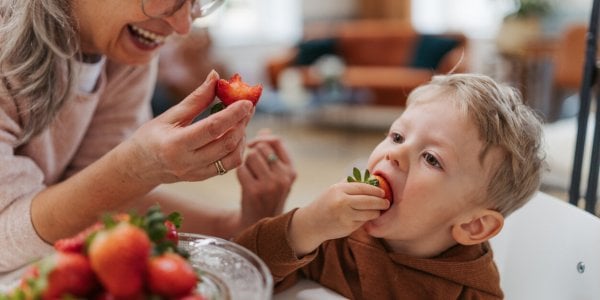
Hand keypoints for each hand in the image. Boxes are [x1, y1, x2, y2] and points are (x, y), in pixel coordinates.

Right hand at [123, 70, 253, 184]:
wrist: (139, 167)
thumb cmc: (151, 136)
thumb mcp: (169, 115)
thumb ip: (195, 98)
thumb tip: (215, 75)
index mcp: (175, 145)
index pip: (212, 128)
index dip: (233, 114)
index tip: (247, 101)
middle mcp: (188, 162)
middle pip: (226, 143)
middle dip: (242, 123)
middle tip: (248, 107)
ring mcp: (197, 173)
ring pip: (233, 157)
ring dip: (243, 136)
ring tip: (242, 120)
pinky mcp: (204, 177)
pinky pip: (230, 165)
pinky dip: (238, 148)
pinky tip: (235, 134)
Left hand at [236, 129, 296, 229]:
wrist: (258, 224)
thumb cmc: (266, 196)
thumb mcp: (276, 176)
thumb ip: (272, 154)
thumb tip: (265, 131)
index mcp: (291, 171)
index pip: (277, 141)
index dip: (262, 138)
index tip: (253, 144)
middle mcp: (283, 177)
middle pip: (261, 147)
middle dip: (252, 153)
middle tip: (250, 166)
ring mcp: (270, 185)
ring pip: (250, 157)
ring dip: (245, 164)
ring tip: (249, 176)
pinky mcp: (254, 191)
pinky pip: (241, 169)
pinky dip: (239, 173)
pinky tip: (244, 183)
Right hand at [289, 181, 388, 255]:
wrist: (311, 223)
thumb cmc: (326, 203)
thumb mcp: (334, 189)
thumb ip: (351, 183)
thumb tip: (371, 179)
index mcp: (339, 190)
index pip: (363, 188)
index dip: (375, 190)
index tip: (383, 192)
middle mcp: (342, 202)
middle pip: (369, 201)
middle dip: (381, 202)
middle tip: (386, 202)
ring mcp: (345, 216)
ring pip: (369, 213)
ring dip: (376, 212)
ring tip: (378, 210)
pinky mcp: (347, 228)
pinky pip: (363, 222)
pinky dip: (366, 219)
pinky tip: (366, 217)